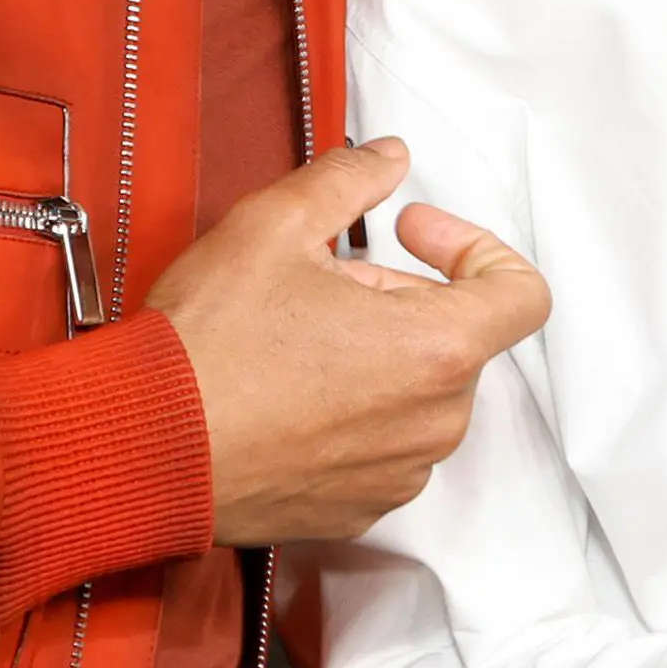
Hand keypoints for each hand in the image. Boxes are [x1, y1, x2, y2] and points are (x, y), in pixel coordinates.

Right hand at [151, 140, 550, 548]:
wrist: (143, 448)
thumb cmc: (207, 348)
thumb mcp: (274, 224)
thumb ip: (349, 179)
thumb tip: (388, 159)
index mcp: (437, 348)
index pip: (523, 294)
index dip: (473, 246)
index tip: (411, 234)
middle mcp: (434, 422)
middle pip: (456, 337)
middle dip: (400, 296)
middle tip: (321, 281)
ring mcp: (399, 473)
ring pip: (417, 393)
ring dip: (376, 355)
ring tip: (295, 337)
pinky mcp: (360, 508)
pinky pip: (382, 445)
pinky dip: (351, 411)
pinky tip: (285, 393)